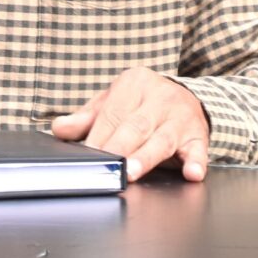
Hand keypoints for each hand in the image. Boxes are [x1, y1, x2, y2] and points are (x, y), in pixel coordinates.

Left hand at [52, 67, 212, 180]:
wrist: (187, 96)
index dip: (99, 136)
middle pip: (136, 126)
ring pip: (162, 139)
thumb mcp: (113, 102)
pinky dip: (196, 162)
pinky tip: (192, 173)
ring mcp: (181, 117)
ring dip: (147, 157)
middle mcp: (160, 98)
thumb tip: (58, 129)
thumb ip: (87, 118)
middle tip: (107, 165)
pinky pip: (198, 150)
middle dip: (120, 147)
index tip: (88, 154)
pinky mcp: (199, 135)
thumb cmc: (142, 103)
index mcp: (135, 84)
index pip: (113, 113)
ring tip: (133, 171)